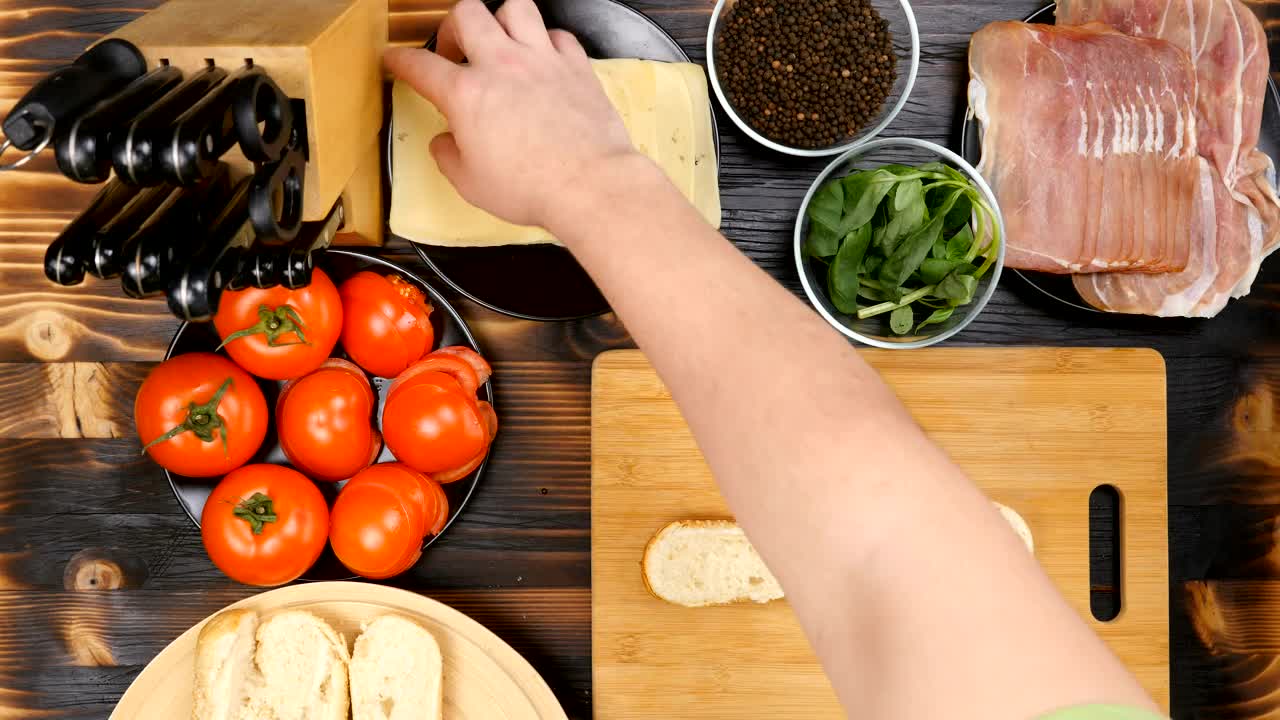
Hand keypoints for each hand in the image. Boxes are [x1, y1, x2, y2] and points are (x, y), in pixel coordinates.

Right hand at [384, 0, 637, 227]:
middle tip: (455, 51)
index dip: (402, 60)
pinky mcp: (576, 67)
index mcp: (467, 94)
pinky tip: (544, 58)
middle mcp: (502, 65)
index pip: (421, 66)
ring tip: (499, 42)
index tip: (397, 60)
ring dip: (500, 20)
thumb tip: (444, 143)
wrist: (589, 185)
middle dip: (452, 27)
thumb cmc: (531, 188)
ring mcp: (542, 60)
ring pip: (515, 7)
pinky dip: (547, 40)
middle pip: (466, 14)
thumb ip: (449, 156)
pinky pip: (559, 33)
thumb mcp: (470, 184)